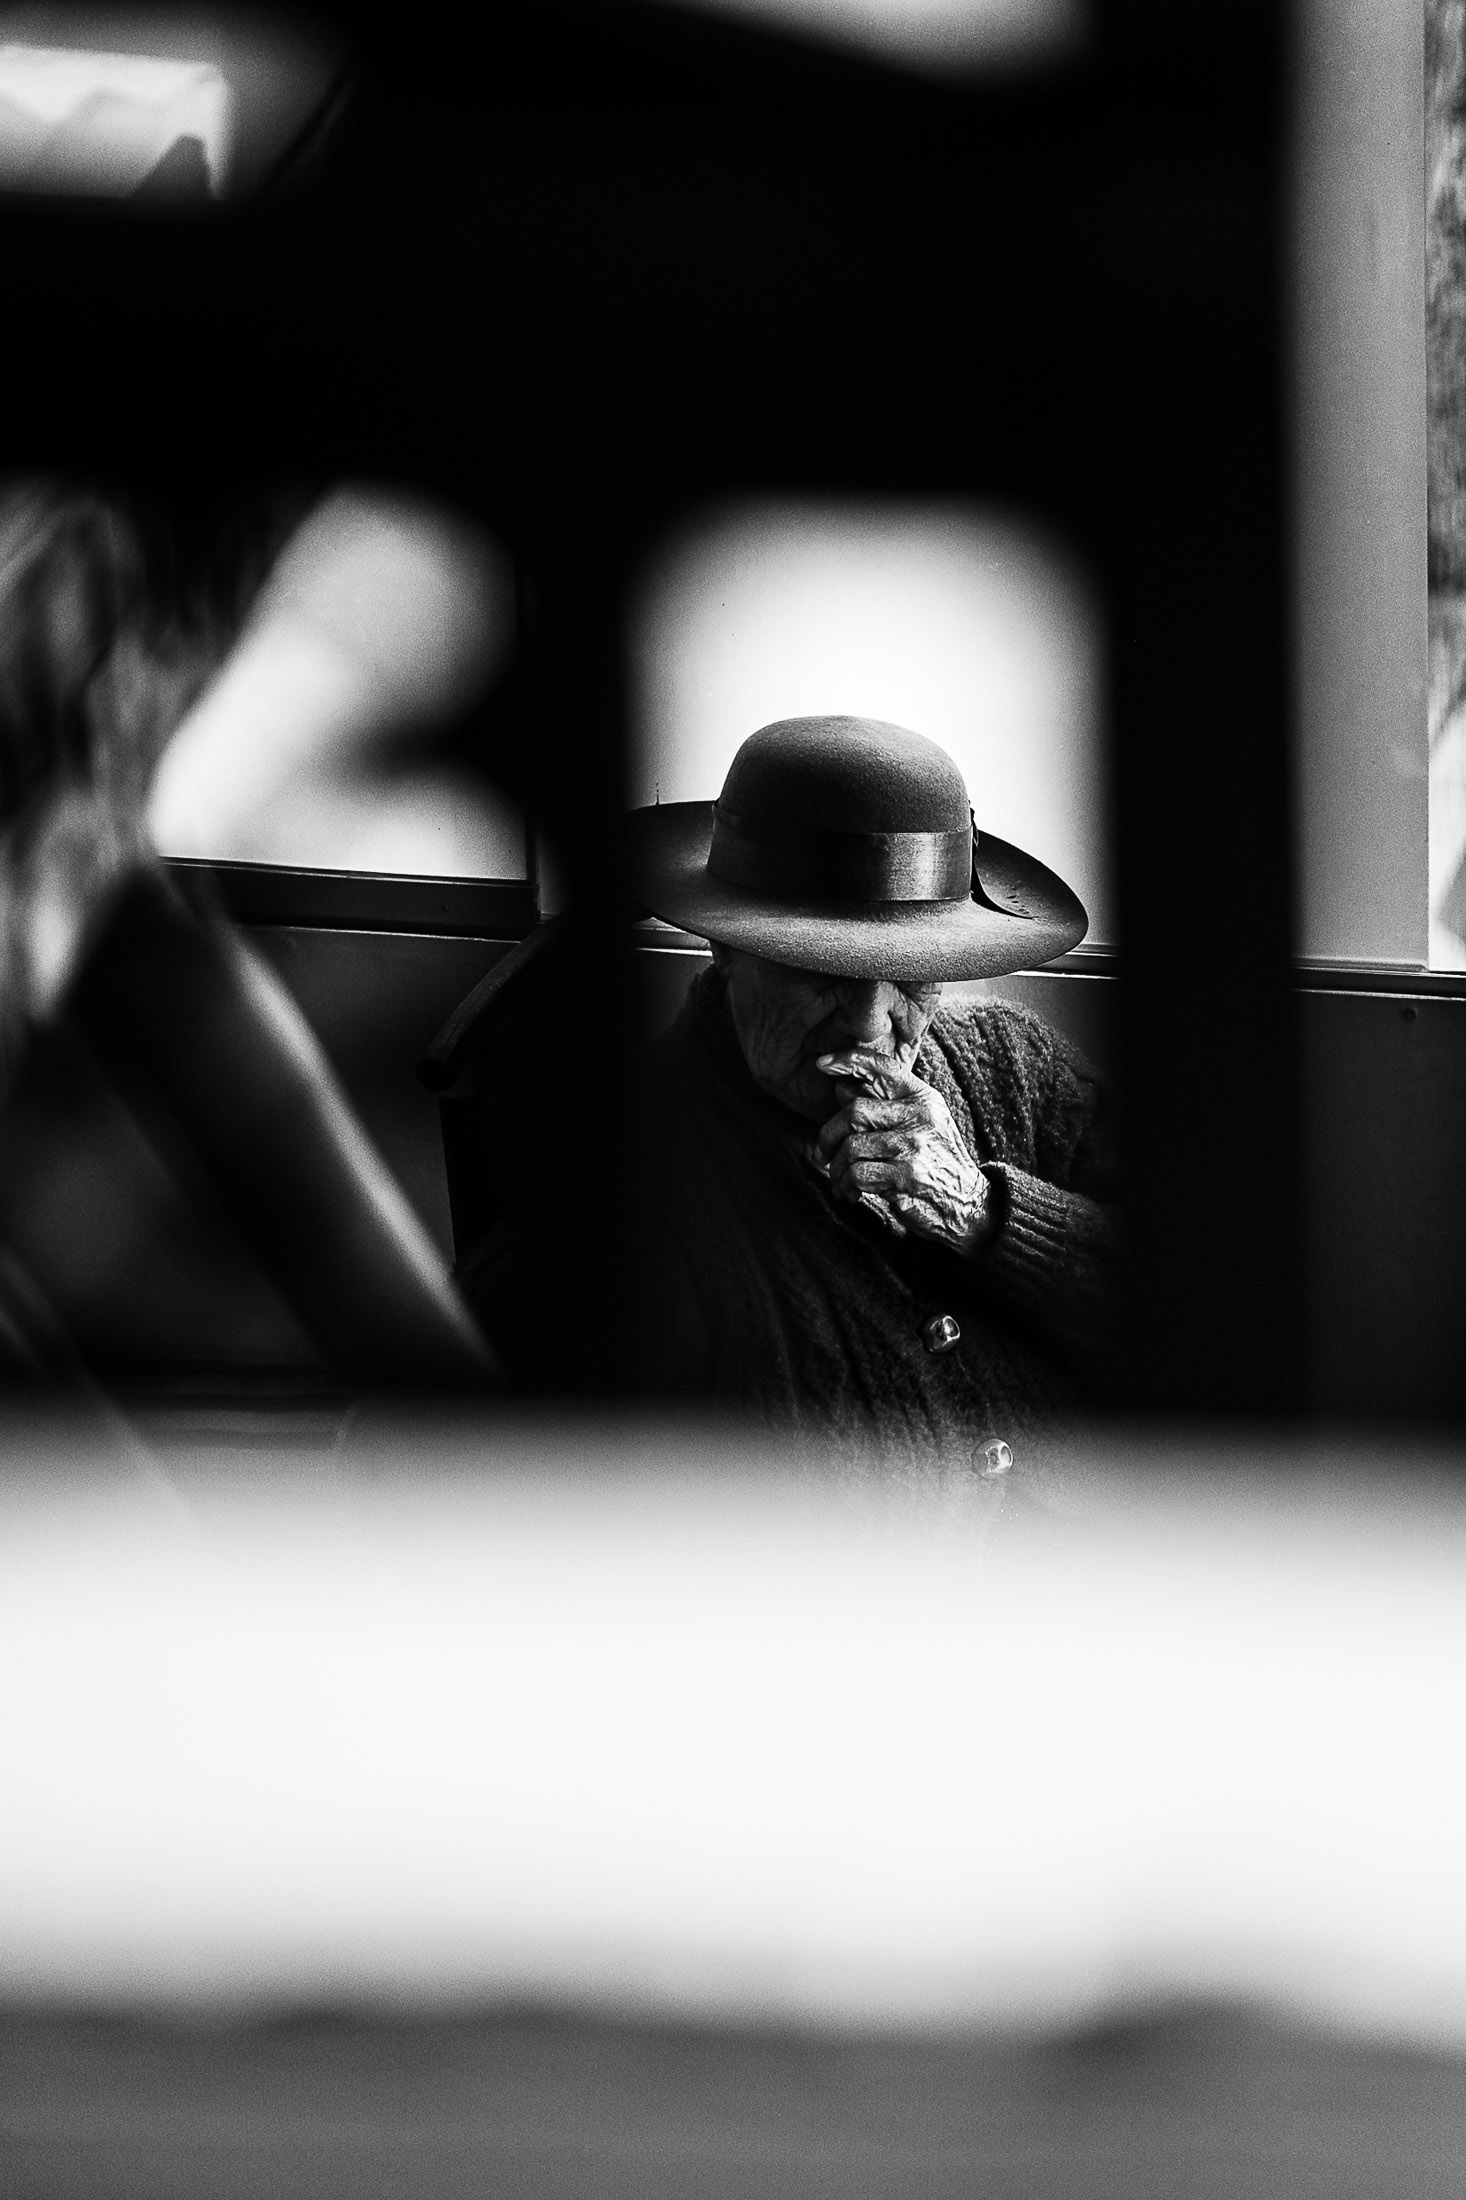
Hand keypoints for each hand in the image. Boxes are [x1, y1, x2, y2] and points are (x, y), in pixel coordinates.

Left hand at [809, 1047, 995, 1256]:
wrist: (969, 1205)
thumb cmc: (935, 1163)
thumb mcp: (921, 1124)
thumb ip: (886, 1105)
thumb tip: (840, 1087)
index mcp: (923, 1099)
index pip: (883, 1067)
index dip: (849, 1060)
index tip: (822, 1064)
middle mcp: (920, 1117)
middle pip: (854, 1112)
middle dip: (828, 1135)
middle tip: (823, 1154)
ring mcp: (913, 1147)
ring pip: (851, 1146)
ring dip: (837, 1169)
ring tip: (841, 1181)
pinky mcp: (906, 1178)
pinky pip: (857, 1174)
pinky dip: (846, 1186)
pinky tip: (853, 1193)